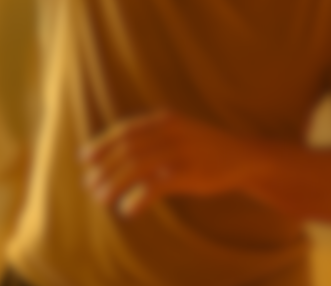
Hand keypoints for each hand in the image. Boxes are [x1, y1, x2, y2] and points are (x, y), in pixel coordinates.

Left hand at [82, 111, 255, 217]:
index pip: (126, 131)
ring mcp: (182, 152)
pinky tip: (128, 210)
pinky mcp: (192, 173)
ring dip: (114, 184)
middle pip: (127, 150)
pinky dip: (138, 198)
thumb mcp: (179, 134)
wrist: (245, 156)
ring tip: (102, 199)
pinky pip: (157, 186)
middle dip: (105, 169)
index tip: (85, 159)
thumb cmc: (205, 148)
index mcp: (166, 120)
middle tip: (91, 187)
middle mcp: (172, 132)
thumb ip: (152, 140)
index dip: (103, 145)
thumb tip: (115, 156)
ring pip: (137, 167)